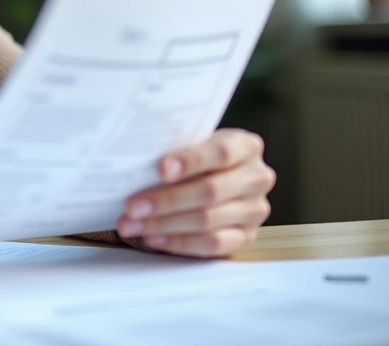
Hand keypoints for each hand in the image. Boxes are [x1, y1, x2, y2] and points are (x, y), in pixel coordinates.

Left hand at [117, 128, 275, 256]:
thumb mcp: (192, 143)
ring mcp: (255, 210)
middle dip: (166, 201)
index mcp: (245, 146)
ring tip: (133, 225)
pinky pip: (212, 244)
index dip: (190, 161)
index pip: (220, 153)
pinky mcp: (247, 237)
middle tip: (132, 207)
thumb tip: (135, 164)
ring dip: (164, 225)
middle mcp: (256, 178)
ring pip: (208, 220)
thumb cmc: (196, 157)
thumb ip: (174, 150)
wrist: (217, 175)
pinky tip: (153, 238)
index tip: (160, 169)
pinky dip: (179, 243)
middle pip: (210, 191)